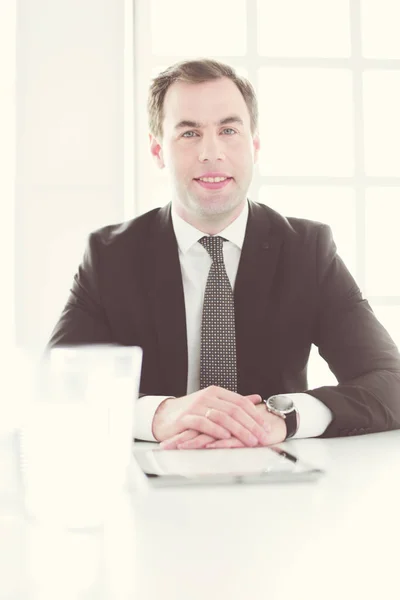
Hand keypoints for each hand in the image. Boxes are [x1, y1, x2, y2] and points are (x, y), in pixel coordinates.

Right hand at [152, 386, 269, 447]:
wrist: (164, 416)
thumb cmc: (190, 412)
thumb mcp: (214, 404)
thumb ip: (234, 402)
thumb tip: (256, 398)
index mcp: (216, 392)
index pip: (240, 401)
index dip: (255, 414)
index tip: (266, 426)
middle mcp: (207, 397)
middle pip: (234, 409)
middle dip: (251, 424)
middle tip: (262, 436)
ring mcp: (196, 406)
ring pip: (222, 416)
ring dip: (238, 429)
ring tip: (249, 440)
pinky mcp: (186, 417)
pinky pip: (203, 422)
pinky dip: (216, 430)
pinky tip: (225, 436)